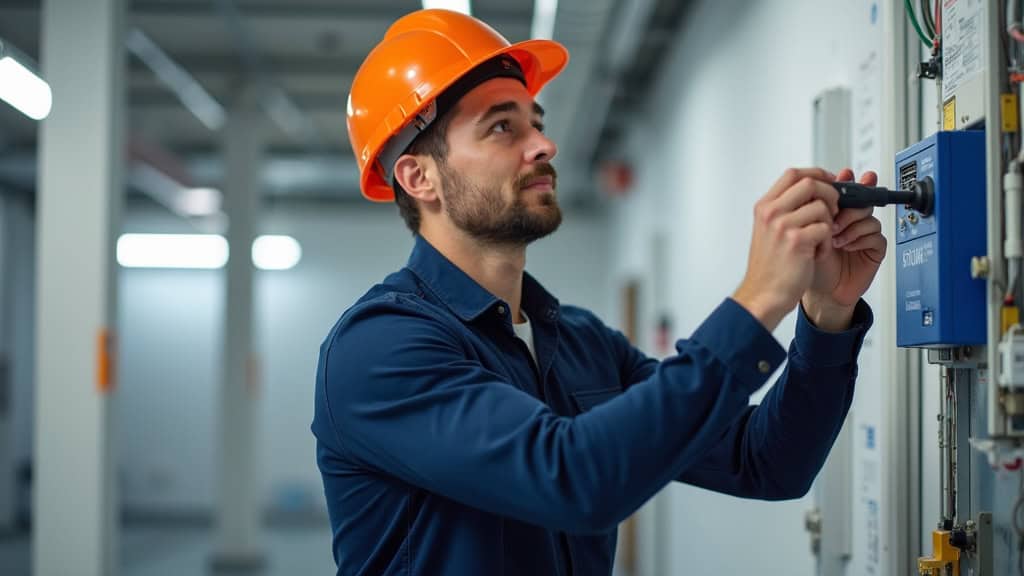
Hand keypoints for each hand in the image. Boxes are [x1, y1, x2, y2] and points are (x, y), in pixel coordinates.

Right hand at [733, 168, 839, 330]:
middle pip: (810, 183)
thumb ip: (787, 209)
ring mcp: (782, 226)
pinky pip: (826, 228)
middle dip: (830, 195)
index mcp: (764, 207)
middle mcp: (771, 213)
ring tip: (819, 240)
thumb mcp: (770, 231)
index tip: (829, 182)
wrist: (764, 294)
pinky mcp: (797, 241)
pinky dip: (827, 242)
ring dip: (829, 223)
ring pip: (822, 206)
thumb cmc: (770, 267)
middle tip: (833, 211)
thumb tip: (816, 190)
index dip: (816, 174)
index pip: (793, 174)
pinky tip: (816, 253)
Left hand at [802, 168, 886, 330]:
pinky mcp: (874, 249)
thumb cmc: (807, 263)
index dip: (846, 182)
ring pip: (868, 216)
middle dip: (846, 205)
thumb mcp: (803, 233)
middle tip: (832, 216)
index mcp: (833, 213)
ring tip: (834, 238)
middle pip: (861, 199)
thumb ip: (808, 209)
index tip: (842, 178)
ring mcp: (863, 234)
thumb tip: (809, 182)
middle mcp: (850, 221)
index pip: (845, 189)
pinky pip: (876, 235)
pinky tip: (845, 246)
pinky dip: (860, 239)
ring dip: (850, 224)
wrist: (817, 292)